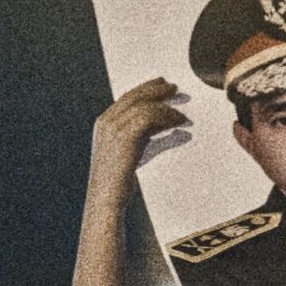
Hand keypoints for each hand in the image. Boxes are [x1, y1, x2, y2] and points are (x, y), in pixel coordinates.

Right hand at [88, 77, 190, 202]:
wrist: (106, 200)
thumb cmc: (118, 184)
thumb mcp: (128, 154)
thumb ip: (140, 138)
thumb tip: (162, 126)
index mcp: (103, 123)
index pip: (127, 98)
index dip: (145, 89)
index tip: (161, 84)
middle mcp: (107, 122)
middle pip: (135, 96)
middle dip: (156, 90)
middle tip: (174, 88)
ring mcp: (114, 128)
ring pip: (144, 106)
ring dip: (166, 107)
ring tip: (182, 113)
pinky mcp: (125, 137)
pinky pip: (149, 118)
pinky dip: (167, 118)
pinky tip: (179, 123)